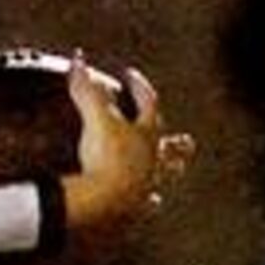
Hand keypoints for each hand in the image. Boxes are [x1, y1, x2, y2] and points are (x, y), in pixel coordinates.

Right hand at [63, 59, 192, 229]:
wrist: (105, 200)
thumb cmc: (106, 156)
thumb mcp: (95, 117)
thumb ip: (86, 88)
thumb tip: (77, 60)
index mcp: (146, 132)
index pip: (148, 102)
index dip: (139, 86)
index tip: (130, 76)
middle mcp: (152, 157)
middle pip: (170, 145)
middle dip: (176, 141)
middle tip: (187, 141)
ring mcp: (148, 181)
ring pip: (165, 174)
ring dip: (169, 169)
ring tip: (178, 168)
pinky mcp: (137, 204)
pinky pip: (147, 202)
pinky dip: (149, 200)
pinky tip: (154, 201)